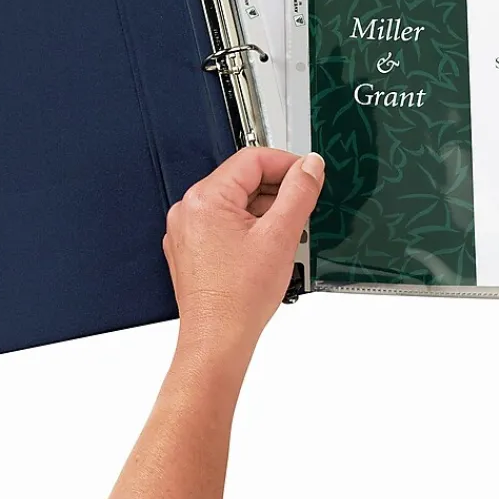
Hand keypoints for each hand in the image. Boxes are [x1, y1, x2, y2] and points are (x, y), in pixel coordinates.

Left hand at [163, 148, 324, 355]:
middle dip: (278, 191)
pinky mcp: (192, 248)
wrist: (218, 339)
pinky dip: (250, 229)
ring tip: (286, 236)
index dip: (287, 164)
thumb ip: (299, 192)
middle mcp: (190, 210)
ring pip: (237, 203)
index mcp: (205, 199)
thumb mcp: (281, 236)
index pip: (252, 159)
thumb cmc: (238, 298)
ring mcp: (187, 230)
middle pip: (244, 180)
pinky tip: (268, 249)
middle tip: (304, 207)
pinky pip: (225, 223)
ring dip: (266, 212)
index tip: (309, 175)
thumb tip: (310, 166)